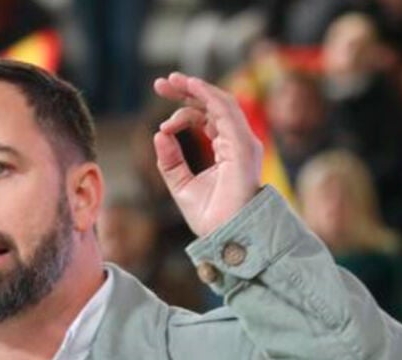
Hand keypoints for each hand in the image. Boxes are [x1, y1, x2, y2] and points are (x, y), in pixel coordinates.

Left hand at [152, 73, 263, 237]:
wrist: (226, 236)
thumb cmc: (211, 217)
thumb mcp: (181, 185)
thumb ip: (170, 161)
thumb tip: (159, 134)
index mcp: (226, 149)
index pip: (207, 118)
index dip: (183, 110)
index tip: (162, 122)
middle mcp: (237, 142)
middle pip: (213, 105)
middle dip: (187, 90)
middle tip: (160, 83)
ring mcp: (242, 142)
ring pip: (221, 102)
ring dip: (196, 87)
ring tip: (171, 81)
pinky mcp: (242, 145)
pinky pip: (226, 111)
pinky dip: (208, 95)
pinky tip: (191, 86)